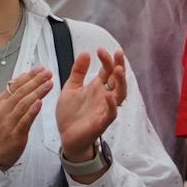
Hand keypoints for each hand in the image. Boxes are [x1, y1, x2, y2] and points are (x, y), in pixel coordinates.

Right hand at [0, 66, 51, 169]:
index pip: (15, 85)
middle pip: (21, 92)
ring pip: (23, 104)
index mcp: (2, 103)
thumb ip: (14, 95)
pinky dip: (32, 111)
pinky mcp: (16, 134)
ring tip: (48, 84)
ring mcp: (9, 122)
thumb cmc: (0, 131)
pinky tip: (40, 103)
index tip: (40, 68)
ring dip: (37, 92)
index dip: (29, 76)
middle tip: (47, 73)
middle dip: (35, 81)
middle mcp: (4, 110)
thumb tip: (23, 78)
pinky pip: (24, 121)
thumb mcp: (3, 110)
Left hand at [56, 48, 126, 164]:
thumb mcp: (71, 88)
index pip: (108, 70)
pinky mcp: (102, 122)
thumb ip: (78, 72)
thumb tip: (85, 53)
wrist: (66, 136)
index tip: (100, 49)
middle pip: (118, 79)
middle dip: (119, 65)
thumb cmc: (71, 113)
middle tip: (117, 53)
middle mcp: (104, 96)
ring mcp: (105, 109)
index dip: (107, 60)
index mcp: (98, 87)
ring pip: (120, 94)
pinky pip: (111, 113)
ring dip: (120, 82)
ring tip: (117, 70)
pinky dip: (111, 105)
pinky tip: (108, 95)